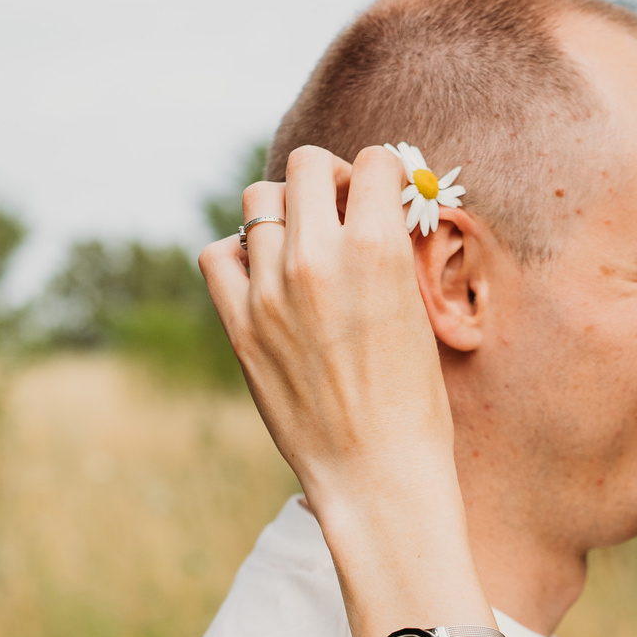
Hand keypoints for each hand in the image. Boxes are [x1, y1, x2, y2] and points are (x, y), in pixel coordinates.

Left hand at [198, 146, 468, 574]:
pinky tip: (265, 275)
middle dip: (330, 177)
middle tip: (342, 209)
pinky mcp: (240, 325)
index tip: (385, 192)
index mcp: (377, 249)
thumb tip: (377, 214)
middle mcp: (317, 258)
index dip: (384, 172)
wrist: (377, 475)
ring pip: (258, 200)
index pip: (373, 161)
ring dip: (285, 210)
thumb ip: (391, 255)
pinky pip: (218, 254)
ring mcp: (270, 290)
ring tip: (303, 242)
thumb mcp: (418, 313)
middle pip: (306, 165)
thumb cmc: (415, 404)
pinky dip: (239, 254)